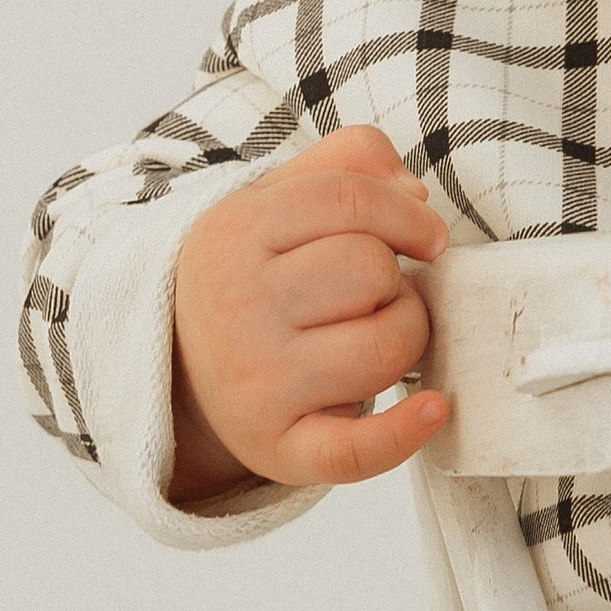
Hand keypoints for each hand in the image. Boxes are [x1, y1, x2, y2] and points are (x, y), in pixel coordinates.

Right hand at [169, 124, 449, 501]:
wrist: (178, 364)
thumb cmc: (255, 270)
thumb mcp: (278, 194)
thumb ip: (350, 159)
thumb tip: (414, 194)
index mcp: (236, 232)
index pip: (349, 199)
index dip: (406, 212)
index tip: (426, 234)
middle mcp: (237, 308)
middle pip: (371, 271)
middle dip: (396, 276)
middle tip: (373, 292)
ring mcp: (254, 384)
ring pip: (382, 347)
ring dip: (406, 335)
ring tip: (376, 332)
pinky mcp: (276, 448)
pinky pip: (352, 451)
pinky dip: (402, 434)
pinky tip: (432, 409)